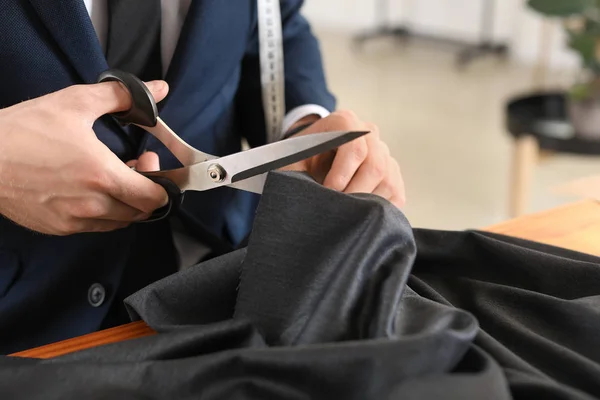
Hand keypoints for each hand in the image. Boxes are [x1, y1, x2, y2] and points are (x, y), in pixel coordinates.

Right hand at [0, 80, 169, 234]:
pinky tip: (91, 188)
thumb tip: (159, 89)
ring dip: (126, 202)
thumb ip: (123, 96)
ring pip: (119, 221)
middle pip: (140, 212)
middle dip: (146, 190)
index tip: (152, 165)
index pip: (154, 198)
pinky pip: (94, 226)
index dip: (163, 185)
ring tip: (114, 176)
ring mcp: (74, 220)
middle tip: (136, 166)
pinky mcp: (57, 227)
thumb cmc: (24, 129)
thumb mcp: (75, 103)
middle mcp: (91, 204)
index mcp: (102, 176)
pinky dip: (103, 212)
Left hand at [283, 110, 405, 207]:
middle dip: (354, 193)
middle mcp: (369, 133)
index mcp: (343, 123)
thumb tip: (317, 197)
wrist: (308, 165)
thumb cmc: (297, 164)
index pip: (355, 147)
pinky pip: (395, 195)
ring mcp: (384, 153)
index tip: (327, 191)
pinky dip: (377, 209)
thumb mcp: (290, 164)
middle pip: (375, 166)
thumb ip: (299, 174)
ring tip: (343, 212)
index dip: (341, 175)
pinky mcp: (393, 174)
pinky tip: (357, 213)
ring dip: (365, 203)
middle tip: (336, 209)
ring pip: (387, 181)